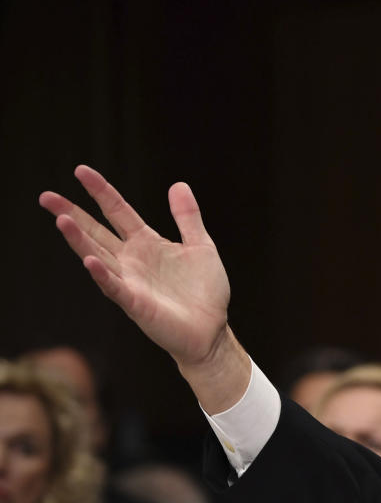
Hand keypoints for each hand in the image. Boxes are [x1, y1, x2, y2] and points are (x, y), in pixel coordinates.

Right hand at [40, 166, 248, 411]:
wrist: (212, 331)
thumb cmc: (205, 292)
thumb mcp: (201, 246)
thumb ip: (188, 217)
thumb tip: (178, 184)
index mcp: (147, 243)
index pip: (118, 211)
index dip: (101, 191)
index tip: (81, 171)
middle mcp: (132, 260)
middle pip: (96, 232)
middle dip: (72, 213)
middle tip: (47, 197)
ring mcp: (131, 281)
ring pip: (98, 256)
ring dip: (80, 240)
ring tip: (62, 220)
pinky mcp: (136, 304)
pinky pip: (115, 287)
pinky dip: (103, 274)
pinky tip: (90, 261)